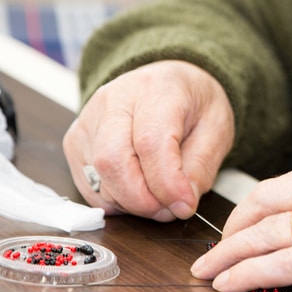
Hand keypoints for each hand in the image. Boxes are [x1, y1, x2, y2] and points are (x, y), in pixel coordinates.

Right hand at [62, 60, 234, 221]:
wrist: (168, 83)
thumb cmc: (193, 103)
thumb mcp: (216, 128)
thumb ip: (200, 167)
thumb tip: (181, 204)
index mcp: (156, 89)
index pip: (150, 142)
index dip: (167, 183)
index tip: (185, 205)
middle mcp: (114, 100)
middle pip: (113, 161)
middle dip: (143, 200)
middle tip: (170, 208)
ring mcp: (88, 120)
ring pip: (98, 177)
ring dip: (130, 202)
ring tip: (158, 196)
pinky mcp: (75, 141)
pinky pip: (88, 185)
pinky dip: (114, 200)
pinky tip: (137, 189)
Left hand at [190, 146, 291, 291]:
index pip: (286, 183)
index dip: (252, 208)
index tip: (238, 226)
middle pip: (268, 204)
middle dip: (233, 230)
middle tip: (212, 250)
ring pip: (269, 234)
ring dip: (231, 255)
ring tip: (209, 271)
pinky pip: (285, 264)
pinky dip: (250, 274)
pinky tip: (231, 283)